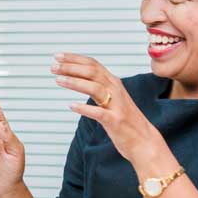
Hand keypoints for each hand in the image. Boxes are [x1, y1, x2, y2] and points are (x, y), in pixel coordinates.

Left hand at [51, 54, 166, 165]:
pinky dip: (84, 108)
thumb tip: (76, 76)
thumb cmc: (124, 120)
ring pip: (95, 88)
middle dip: (71, 67)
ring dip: (75, 82)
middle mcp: (116, 90)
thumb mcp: (111, 98)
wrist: (144, 141)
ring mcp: (116, 106)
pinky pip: (99, 113)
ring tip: (58, 80)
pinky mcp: (115, 121)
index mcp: (113, 83)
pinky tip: (71, 106)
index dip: (75, 59)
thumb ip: (97, 86)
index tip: (57, 56)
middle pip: (92, 72)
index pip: (93, 64)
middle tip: (53, 67)